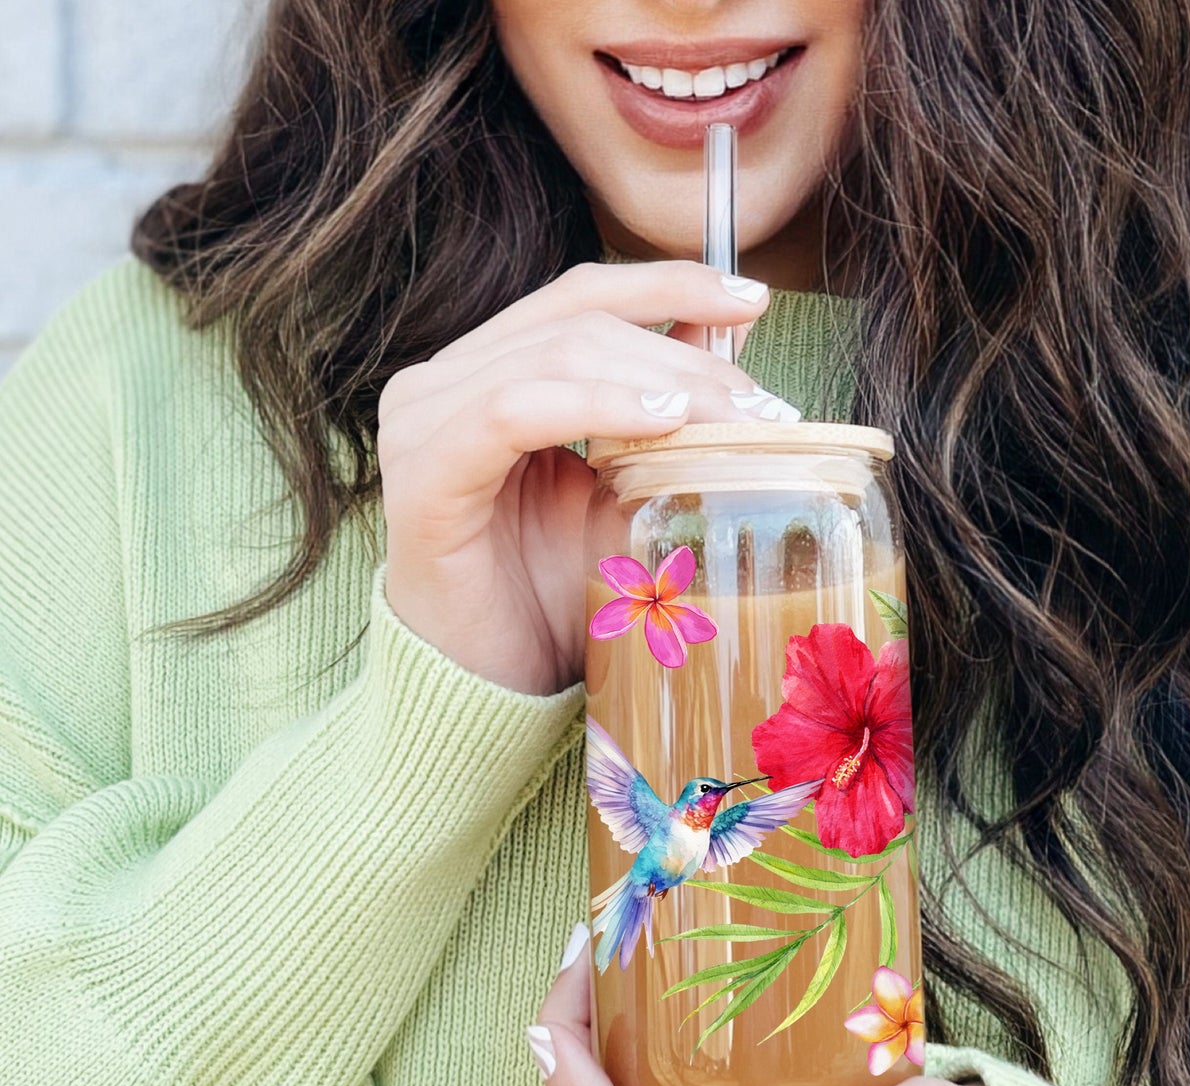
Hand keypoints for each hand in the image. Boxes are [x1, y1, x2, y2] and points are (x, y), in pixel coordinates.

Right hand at [377, 260, 780, 695]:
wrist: (487, 691)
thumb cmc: (548, 598)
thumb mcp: (619, 494)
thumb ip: (657, 419)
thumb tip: (732, 350)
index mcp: (482, 376)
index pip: (578, 296)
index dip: (667, 283)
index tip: (751, 300)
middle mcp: (440, 385)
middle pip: (576, 321)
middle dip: (682, 353)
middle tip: (761, 402)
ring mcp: (422, 424)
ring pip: (555, 356)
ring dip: (658, 380)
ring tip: (731, 418)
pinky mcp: (424, 477)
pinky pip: (512, 413)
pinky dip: (595, 406)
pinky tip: (661, 425)